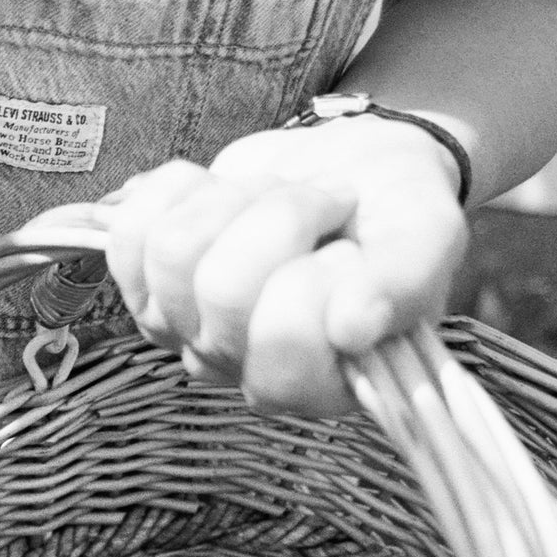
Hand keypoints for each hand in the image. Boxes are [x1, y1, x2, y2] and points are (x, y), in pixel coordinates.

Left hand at [92, 116, 468, 416]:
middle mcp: (242, 370)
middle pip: (222, 291)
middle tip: (320, 205)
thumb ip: (404, 283)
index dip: (317, 274)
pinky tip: (222, 190)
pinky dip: (179, 188)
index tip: (351, 247)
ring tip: (275, 197)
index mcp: (321, 383)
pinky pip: (129, 230)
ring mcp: (185, 330)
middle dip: (280, 218)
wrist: (354, 173)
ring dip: (232, 199)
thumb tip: (354, 326)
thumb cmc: (394, 216)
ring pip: (171, 252)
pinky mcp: (145, 282)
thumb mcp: (427, 239)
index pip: (284, 342)